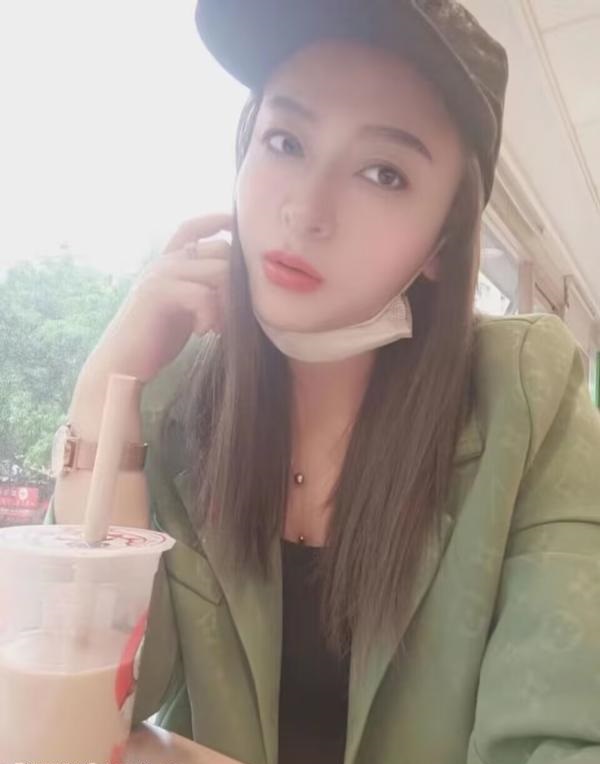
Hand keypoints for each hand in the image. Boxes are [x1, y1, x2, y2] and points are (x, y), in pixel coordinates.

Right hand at [84, 213, 231, 383]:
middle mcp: (164, 262)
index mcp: (168, 262)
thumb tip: (241, 286)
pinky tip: (202, 333)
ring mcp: (160, 274)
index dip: (218, 220)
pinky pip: (204, 294)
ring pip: (220, 270)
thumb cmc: (156, 341)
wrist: (122, 365)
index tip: (238, 229)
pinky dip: (211, 315)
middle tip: (228, 318)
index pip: (194, 227)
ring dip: (228, 302)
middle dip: (237, 282)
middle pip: (221, 249)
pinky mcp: (158, 293)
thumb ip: (203, 290)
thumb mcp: (185, 309)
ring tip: (216, 327)